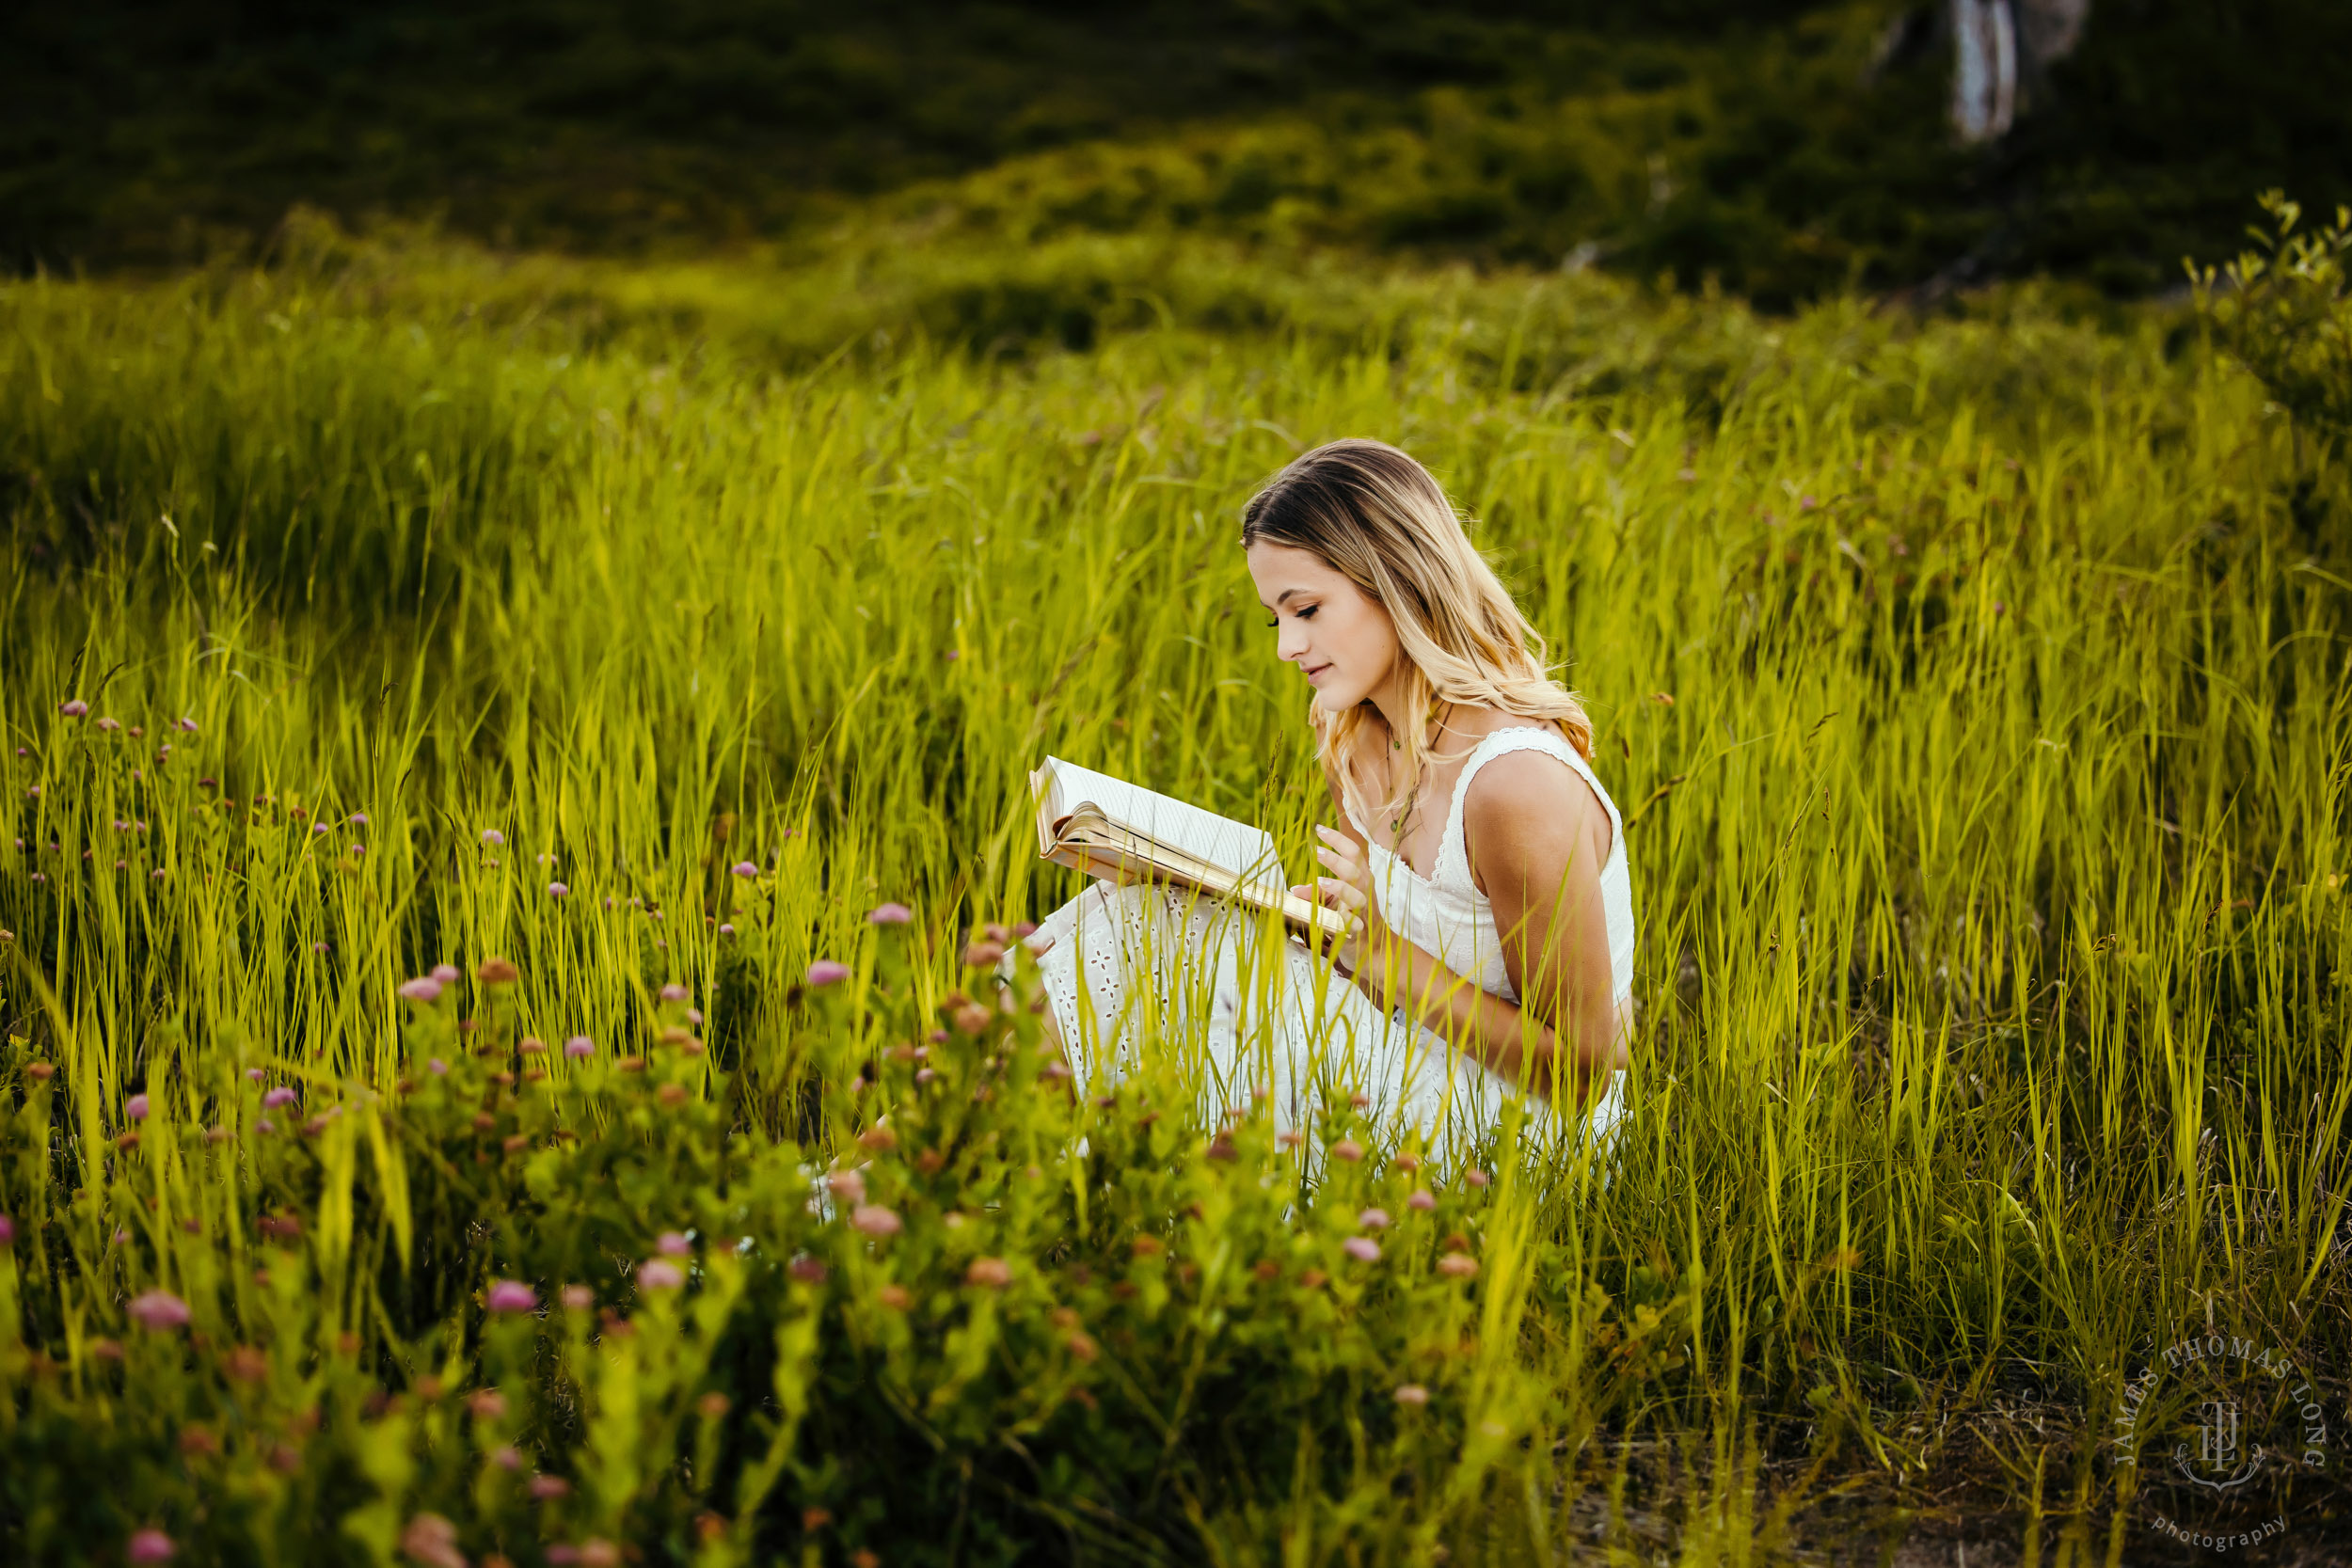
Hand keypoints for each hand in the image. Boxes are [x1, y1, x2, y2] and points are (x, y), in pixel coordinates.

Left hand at [1294, 825, 1393, 991]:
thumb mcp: (1331, 903)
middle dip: (1335, 859)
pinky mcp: (1360, 929)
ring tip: (1321, 883)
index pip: (1352, 852)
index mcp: (1359, 878)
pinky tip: (1336, 917)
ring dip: (1339, 888)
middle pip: (1355, 867)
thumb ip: (1314, 894)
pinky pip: (1354, 922)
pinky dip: (1345, 919)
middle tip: (1316, 850)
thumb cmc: (1352, 919)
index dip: (1337, 839)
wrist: (1373, 949)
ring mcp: (1364, 909)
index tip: (1319, 829)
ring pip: (1357, 894)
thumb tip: (1295, 889)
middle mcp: (1364, 890)